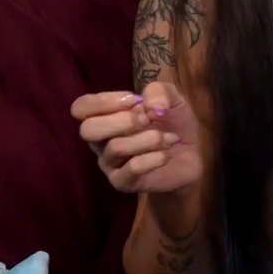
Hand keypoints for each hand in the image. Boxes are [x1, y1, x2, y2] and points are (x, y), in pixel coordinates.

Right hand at [71, 82, 203, 195]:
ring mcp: (109, 163)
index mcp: (104, 116)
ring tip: (167, 138)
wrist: (190, 158)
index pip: (81, 107)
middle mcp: (100, 140)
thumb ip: (159, 91)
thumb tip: (150, 107)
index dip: (105, 101)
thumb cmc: (172, 124)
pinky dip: (155, 157)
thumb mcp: (171, 98)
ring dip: (149, 139)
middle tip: (148, 121)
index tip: (136, 101)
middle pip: (87, 129)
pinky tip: (167, 154)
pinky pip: (132, 168)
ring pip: (115, 148)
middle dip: (123, 121)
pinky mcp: (122, 182)